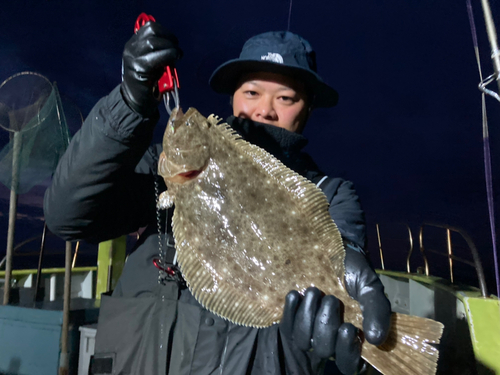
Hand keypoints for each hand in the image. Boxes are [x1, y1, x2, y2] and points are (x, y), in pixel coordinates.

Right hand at [121, 21, 181, 115]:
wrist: (136, 101)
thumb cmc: (147, 82)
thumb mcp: (151, 61)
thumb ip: (158, 51)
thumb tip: (173, 45)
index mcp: (133, 44)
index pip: (149, 27)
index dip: (165, 31)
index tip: (174, 41)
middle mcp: (131, 48)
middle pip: (152, 32)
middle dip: (169, 38)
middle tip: (177, 50)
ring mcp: (133, 58)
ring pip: (153, 43)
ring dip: (170, 47)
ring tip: (177, 55)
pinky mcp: (139, 69)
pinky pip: (156, 57)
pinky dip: (168, 56)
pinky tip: (174, 60)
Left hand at [279, 248, 390, 374]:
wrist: (333, 249)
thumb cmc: (354, 272)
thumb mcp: (370, 288)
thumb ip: (376, 311)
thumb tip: (376, 340)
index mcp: (353, 338)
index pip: (350, 366)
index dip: (347, 354)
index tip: (348, 328)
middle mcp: (329, 339)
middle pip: (324, 351)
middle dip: (326, 324)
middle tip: (331, 299)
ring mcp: (308, 330)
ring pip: (303, 341)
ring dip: (308, 316)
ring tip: (314, 292)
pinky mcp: (291, 318)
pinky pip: (286, 327)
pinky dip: (290, 311)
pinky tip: (296, 294)